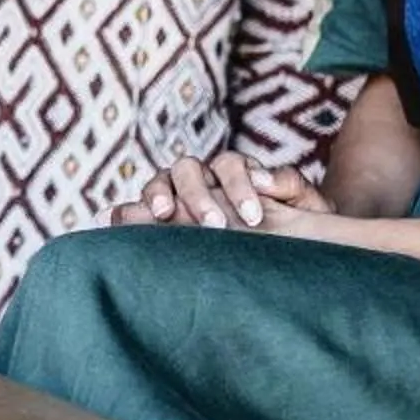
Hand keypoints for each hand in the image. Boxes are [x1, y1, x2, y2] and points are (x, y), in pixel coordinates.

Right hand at [111, 152, 334, 230]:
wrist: (286, 255)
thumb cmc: (297, 230)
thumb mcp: (306, 208)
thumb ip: (291, 186)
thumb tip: (263, 181)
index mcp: (236, 172)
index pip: (230, 165)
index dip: (239, 186)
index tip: (254, 218)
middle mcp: (203, 179)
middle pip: (188, 169)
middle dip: (199, 195)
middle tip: (215, 225)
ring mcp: (176, 197)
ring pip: (160, 182)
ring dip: (158, 195)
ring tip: (162, 214)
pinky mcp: (157, 220)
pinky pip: (134, 209)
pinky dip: (124, 211)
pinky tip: (113, 220)